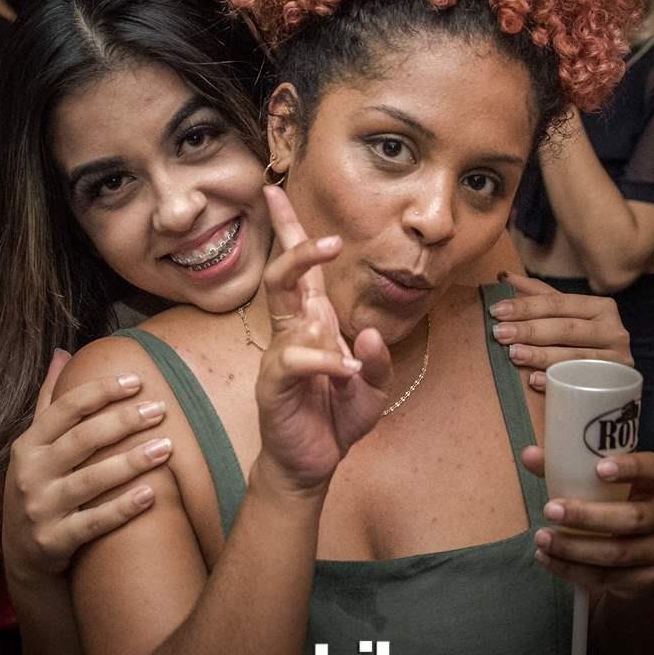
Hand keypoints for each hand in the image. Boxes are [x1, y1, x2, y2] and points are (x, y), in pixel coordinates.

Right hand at [3, 349, 173, 581]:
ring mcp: (40, 509)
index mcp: (28, 445)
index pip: (65, 408)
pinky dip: (122, 509)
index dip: (101, 391)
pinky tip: (152, 495)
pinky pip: (93, 523)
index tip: (137, 380)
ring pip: (90, 481)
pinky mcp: (53, 541)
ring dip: (130, 462)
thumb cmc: (40, 489)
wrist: (23, 557)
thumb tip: (62, 353)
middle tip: (160, 410)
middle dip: (123, 422)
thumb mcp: (35, 447)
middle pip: (82, 440)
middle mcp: (30, 474)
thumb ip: (49, 401)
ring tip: (166, 447)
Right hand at [254, 186, 392, 492]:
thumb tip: (370, 334)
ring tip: (332, 264)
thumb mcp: (373, 387)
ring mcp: (281, 354)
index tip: (275, 191)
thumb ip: (378, 359)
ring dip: (308, 283)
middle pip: (282, 274)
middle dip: (293, 241)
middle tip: (318, 227)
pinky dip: (324, 360)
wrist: (313, 463)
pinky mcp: (274, 383)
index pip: (300, 270)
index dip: (288, 230)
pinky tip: (345, 371)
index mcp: (313, 323)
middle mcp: (293, 331)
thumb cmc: (337, 417)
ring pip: (283, 305)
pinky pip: (294, 358)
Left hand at [491, 272, 633, 391]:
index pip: (558, 303)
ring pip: (572, 356)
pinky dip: (555, 380)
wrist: (612, 382)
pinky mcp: (612, 384)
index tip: (496, 311)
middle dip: (529, 330)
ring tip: (513, 354)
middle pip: (565, 328)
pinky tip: (534, 380)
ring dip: (540, 355)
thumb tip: (504, 277)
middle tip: (499, 333)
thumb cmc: (582, 342)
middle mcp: (613, 330)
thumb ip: (538, 296)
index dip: (526, 306)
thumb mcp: (565, 316)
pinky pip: (579, 382)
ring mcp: (615, 359)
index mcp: (600, 307)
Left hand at [520, 446, 653, 602]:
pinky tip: (548, 560)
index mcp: (652, 484)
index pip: (653, 469)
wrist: (637, 561)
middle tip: (549, 510)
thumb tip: (529, 455)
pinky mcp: (647, 579)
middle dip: (588, 516)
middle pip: (632, 517)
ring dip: (574, 548)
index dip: (630, 467)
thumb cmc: (609, 509)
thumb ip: (564, 470)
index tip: (599, 469)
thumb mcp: (593, 488)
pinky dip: (573, 570)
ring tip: (542, 539)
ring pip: (618, 552)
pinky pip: (609, 578)